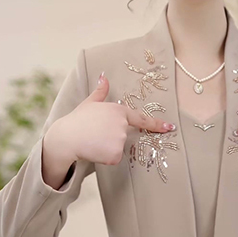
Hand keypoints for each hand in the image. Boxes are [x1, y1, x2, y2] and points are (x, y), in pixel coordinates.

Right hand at [41, 72, 175, 187]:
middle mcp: (122, 124)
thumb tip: (104, 77)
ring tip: (93, 141)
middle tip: (95, 134)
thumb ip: (100, 92)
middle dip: (111, 138)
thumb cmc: (77, 120)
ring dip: (107, 148)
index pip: (141, 119)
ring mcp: (120, 139)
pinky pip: (114, 158)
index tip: (170, 127)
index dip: (157, 124)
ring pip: (118, 148)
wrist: (67, 137)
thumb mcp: (89, 103)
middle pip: (123, 136)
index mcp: (119, 111)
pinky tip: (95, 150)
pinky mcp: (116, 154)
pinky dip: (105, 158)